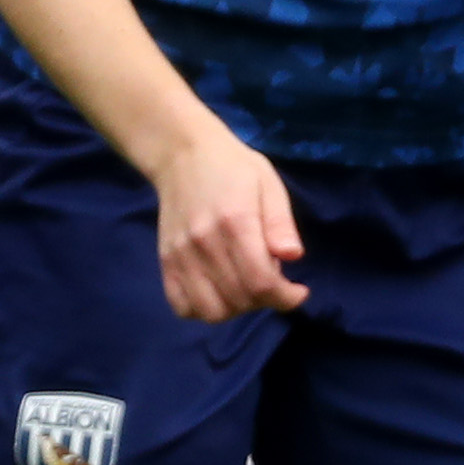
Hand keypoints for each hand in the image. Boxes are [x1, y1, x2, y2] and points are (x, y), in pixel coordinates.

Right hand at [150, 122, 305, 322]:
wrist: (182, 153)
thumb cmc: (233, 167)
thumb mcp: (268, 184)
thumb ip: (280, 223)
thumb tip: (293, 256)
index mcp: (235, 222)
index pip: (261, 282)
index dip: (285, 297)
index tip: (298, 292)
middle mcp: (204, 243)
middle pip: (239, 299)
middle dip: (265, 301)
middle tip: (273, 281)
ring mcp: (180, 255)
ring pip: (211, 311)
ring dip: (236, 309)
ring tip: (246, 288)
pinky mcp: (166, 261)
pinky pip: (182, 306)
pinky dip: (203, 310)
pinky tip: (219, 292)